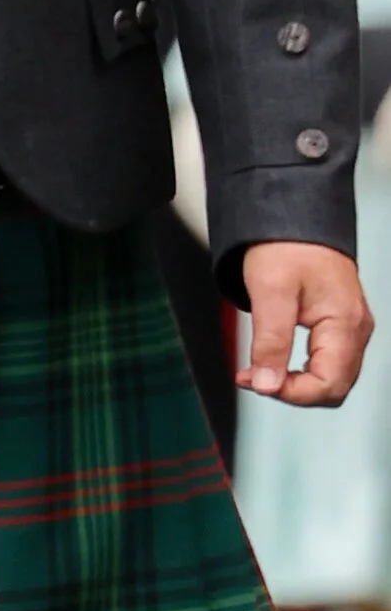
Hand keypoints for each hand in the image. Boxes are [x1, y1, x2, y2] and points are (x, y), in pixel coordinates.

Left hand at [238, 242, 373, 406]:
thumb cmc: (286, 246)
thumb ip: (270, 342)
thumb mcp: (270, 292)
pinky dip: (301, 371)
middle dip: (292, 391)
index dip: (291, 393)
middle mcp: (356, 330)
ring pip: (331, 379)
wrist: (295, 218)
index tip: (255, 381)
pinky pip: (327, 363)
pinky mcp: (339, 326)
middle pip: (333, 388)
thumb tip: (267, 384)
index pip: (328, 384)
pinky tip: (275, 363)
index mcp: (345, 323)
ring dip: (295, 383)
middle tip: (253, 378)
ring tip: (259, 371)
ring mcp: (350, 329)